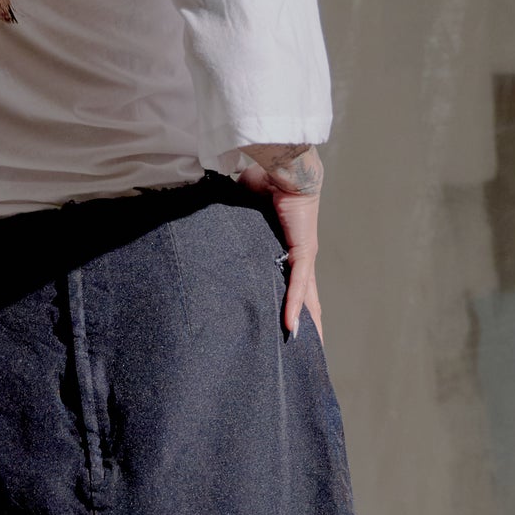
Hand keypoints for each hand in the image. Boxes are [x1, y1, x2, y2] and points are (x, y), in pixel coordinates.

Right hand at [236, 145, 322, 340]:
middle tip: (305, 349)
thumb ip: (232, 221)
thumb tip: (207, 219)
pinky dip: (293, 306)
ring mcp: (303, 256)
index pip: (290, 283)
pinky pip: (297, 285)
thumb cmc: (267, 179)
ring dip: (306, 324)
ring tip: (305, 349)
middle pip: (305, 299)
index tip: (286, 325)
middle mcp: (298, 257)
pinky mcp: (303, 252)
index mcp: (286, 249)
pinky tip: (291, 328)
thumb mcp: (245, 208)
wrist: (285, 165)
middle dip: (306, 324)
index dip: (290, 304)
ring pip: (307, 299)